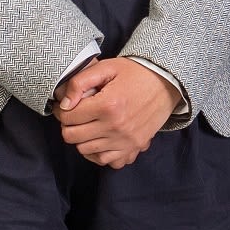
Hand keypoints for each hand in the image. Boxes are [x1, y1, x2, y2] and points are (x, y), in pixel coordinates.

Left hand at [54, 58, 175, 167]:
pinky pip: (107, 161)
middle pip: (72, 137)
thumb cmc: (135, 73)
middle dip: (69, 124)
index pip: (68, 117)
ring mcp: (125, 140)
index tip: (68, 104)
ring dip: (82, 138)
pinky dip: (99, 153)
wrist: (166, 82)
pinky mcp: (134, 148)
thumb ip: (80, 82)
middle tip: (77, 114)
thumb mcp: (106, 67)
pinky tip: (101, 139)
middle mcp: (115, 126)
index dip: (63, 110)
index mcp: (107, 105)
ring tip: (89, 124)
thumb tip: (63, 103)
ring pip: (85, 150)